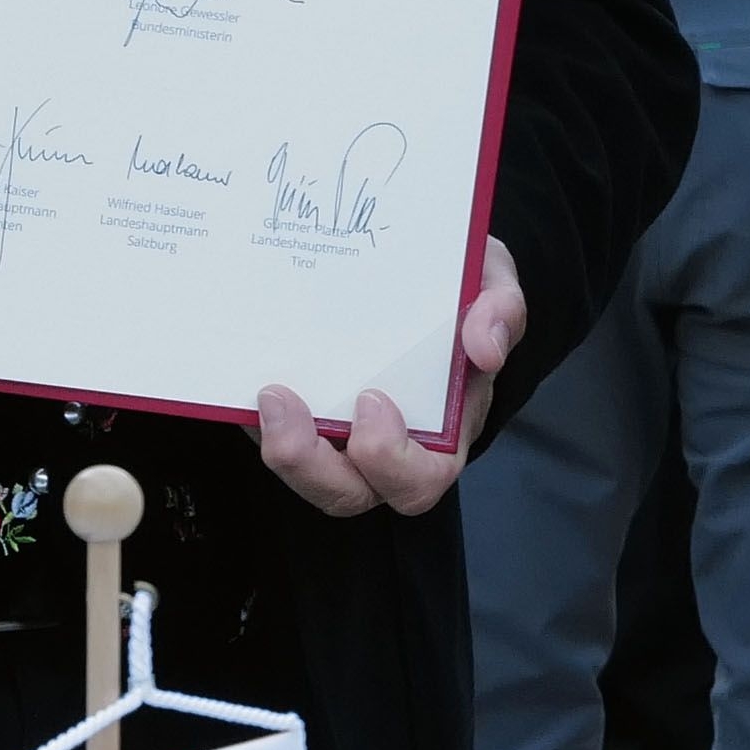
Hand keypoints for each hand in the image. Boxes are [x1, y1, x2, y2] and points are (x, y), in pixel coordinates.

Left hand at [252, 239, 525, 518]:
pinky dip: (250, 415)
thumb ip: (502, 307)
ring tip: (269, 395)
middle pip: (351, 493)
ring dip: (282, 449)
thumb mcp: (490, 277)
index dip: (394, 459)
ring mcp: (331, 429)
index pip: (423, 476)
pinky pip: (264, 435)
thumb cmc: (453, 280)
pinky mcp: (288, 409)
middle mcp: (382, 441)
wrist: (405, 256)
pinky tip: (248, 377)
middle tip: (291, 404)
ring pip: (304, 476)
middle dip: (316, 467)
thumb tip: (486, 350)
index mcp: (441, 425)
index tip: (372, 399)